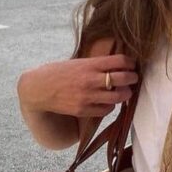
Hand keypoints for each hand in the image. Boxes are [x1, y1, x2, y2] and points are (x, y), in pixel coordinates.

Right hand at [18, 53, 137, 118]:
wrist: (38, 88)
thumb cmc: (58, 72)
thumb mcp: (78, 63)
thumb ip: (97, 65)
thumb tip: (118, 65)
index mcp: (90, 64)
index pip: (120, 61)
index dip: (131, 63)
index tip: (132, 65)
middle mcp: (91, 80)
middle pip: (124, 79)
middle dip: (133, 78)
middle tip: (133, 78)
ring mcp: (87, 96)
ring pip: (118, 97)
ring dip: (125, 94)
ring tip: (124, 92)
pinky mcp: (83, 110)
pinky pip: (106, 110)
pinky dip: (110, 106)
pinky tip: (108, 102)